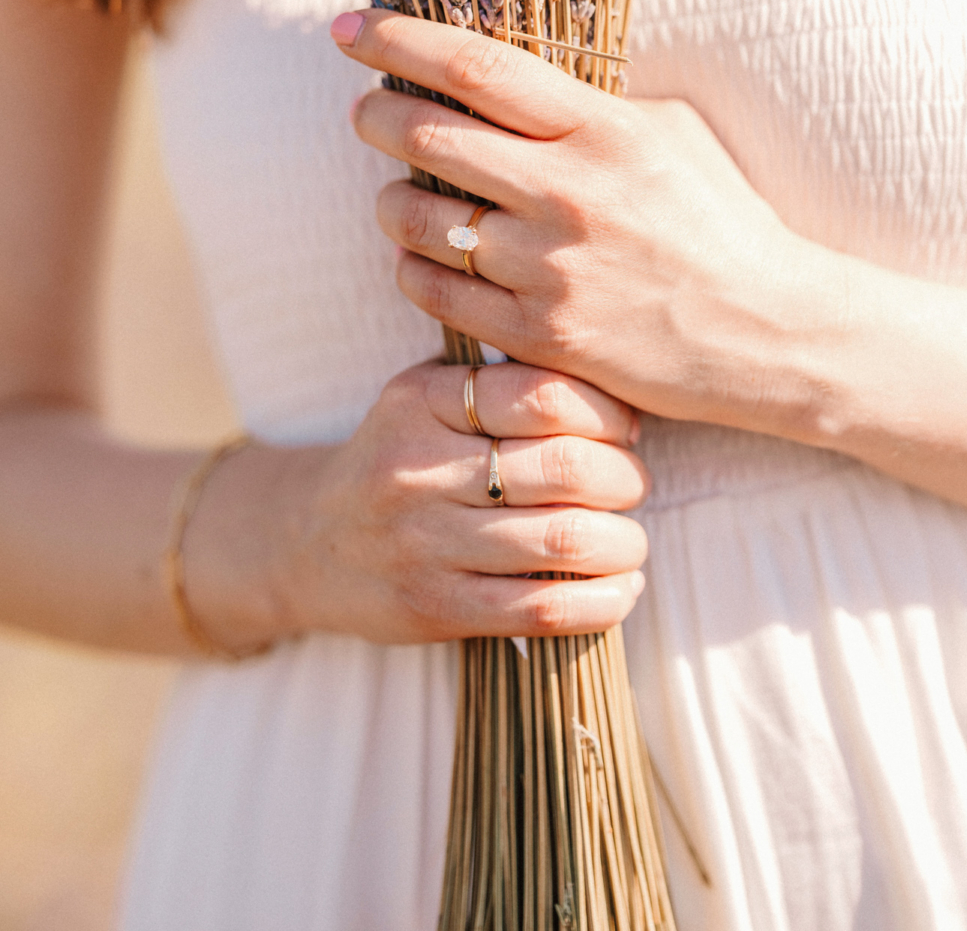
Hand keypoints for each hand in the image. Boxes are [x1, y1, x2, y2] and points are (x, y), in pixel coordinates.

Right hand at [254, 359, 648, 645]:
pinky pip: (542, 610)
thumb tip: (620, 402)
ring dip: (622, 543)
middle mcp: (417, 469)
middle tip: (633, 485)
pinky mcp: (433, 608)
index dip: (606, 413)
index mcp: (420, 401)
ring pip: (563, 540)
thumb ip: (500, 384)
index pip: (542, 395)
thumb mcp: (425, 399)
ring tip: (630, 540)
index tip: (625, 430)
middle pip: (563, 468)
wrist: (307, 543)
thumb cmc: (397, 460)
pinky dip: (602, 602)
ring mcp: (422, 543)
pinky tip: (619, 589)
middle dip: (624, 478)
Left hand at [333, 8, 829, 440]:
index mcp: (602, 130)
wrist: (767, 332)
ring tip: (399, 193)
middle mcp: (567, 194)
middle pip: (427, 138)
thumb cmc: (720, 220)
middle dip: (375, 116)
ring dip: (390, 199)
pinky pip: (434, 293)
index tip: (349, 25)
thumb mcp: (669, 133)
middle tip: (364, 112)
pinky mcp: (538, 334)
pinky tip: (424, 257)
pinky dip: (413, 268)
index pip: (474, 68)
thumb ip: (588, 105)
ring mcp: (548, 269)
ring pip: (418, 221)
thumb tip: (503, 81)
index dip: (397, 40)